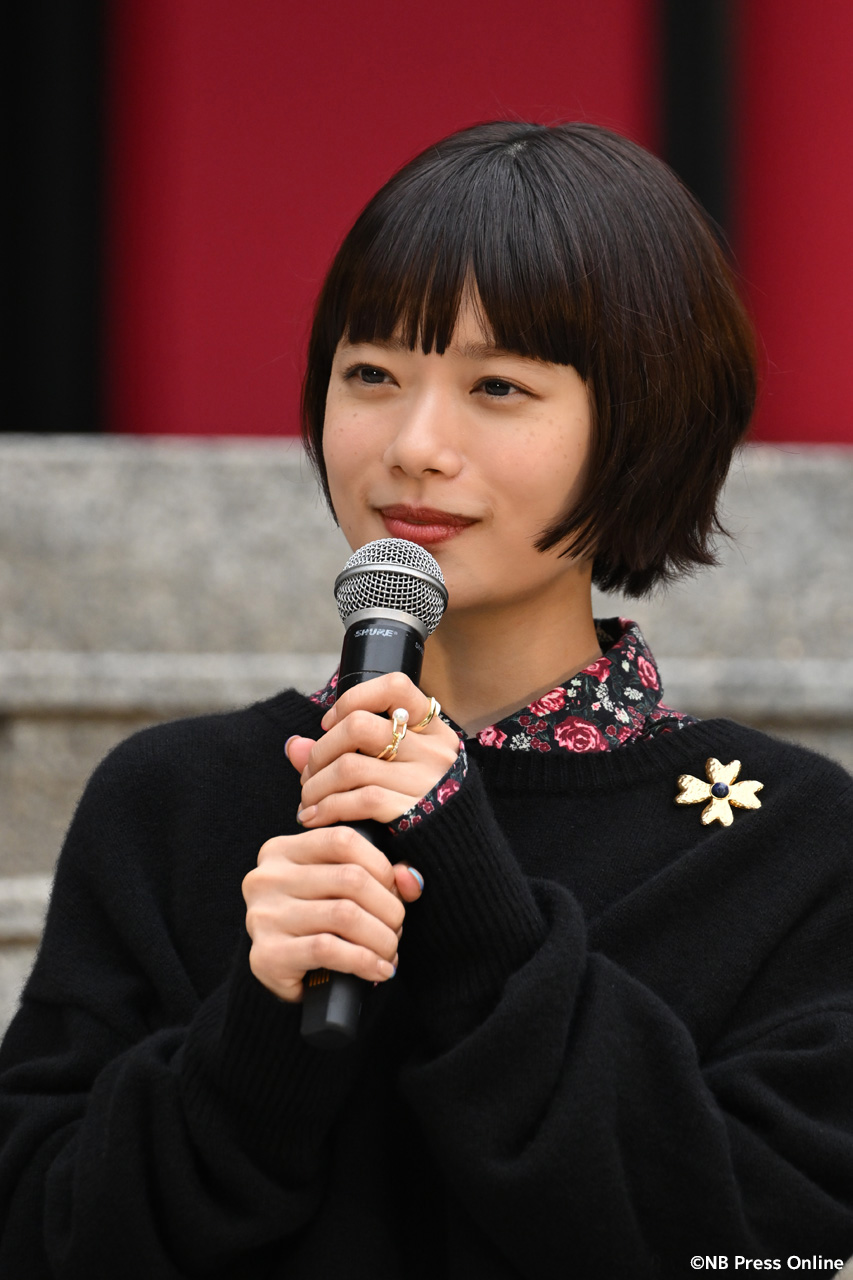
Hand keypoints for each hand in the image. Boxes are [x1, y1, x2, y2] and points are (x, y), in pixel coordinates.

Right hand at [242, 826, 423, 1002]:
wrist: (276, 974)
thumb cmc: (315, 924)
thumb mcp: (340, 889)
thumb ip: (379, 876)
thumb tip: (412, 879)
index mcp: (282, 850)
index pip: (343, 840)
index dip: (381, 866)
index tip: (394, 892)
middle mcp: (267, 877)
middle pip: (350, 879)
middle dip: (388, 907)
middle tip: (397, 928)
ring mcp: (263, 915)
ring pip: (344, 915)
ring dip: (381, 938)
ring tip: (390, 951)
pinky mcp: (266, 954)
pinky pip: (329, 950)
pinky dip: (364, 961)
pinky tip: (378, 970)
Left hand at [286, 673, 460, 826]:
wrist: (459, 855)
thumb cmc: (416, 807)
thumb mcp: (394, 771)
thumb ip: (342, 753)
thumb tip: (293, 744)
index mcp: (434, 731)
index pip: (395, 687)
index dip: (352, 699)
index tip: (330, 724)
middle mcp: (433, 751)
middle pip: (358, 726)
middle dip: (321, 750)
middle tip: (310, 772)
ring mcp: (425, 781)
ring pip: (350, 766)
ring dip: (315, 784)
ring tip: (308, 799)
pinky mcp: (413, 813)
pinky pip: (358, 800)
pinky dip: (326, 808)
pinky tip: (314, 817)